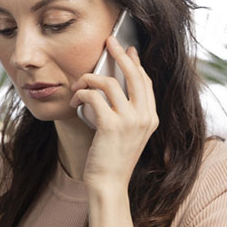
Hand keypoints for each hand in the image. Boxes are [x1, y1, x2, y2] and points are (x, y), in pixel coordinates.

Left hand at [67, 36, 157, 192]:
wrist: (108, 184)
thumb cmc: (113, 160)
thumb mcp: (128, 134)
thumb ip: (128, 113)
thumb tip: (114, 89)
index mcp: (152, 118)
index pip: (145, 82)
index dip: (135, 63)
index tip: (126, 50)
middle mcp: (145, 117)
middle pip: (134, 74)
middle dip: (119, 54)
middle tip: (108, 41)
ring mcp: (130, 121)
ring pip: (108, 83)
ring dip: (88, 79)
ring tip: (77, 85)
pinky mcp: (111, 126)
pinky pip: (93, 97)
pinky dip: (81, 94)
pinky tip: (75, 100)